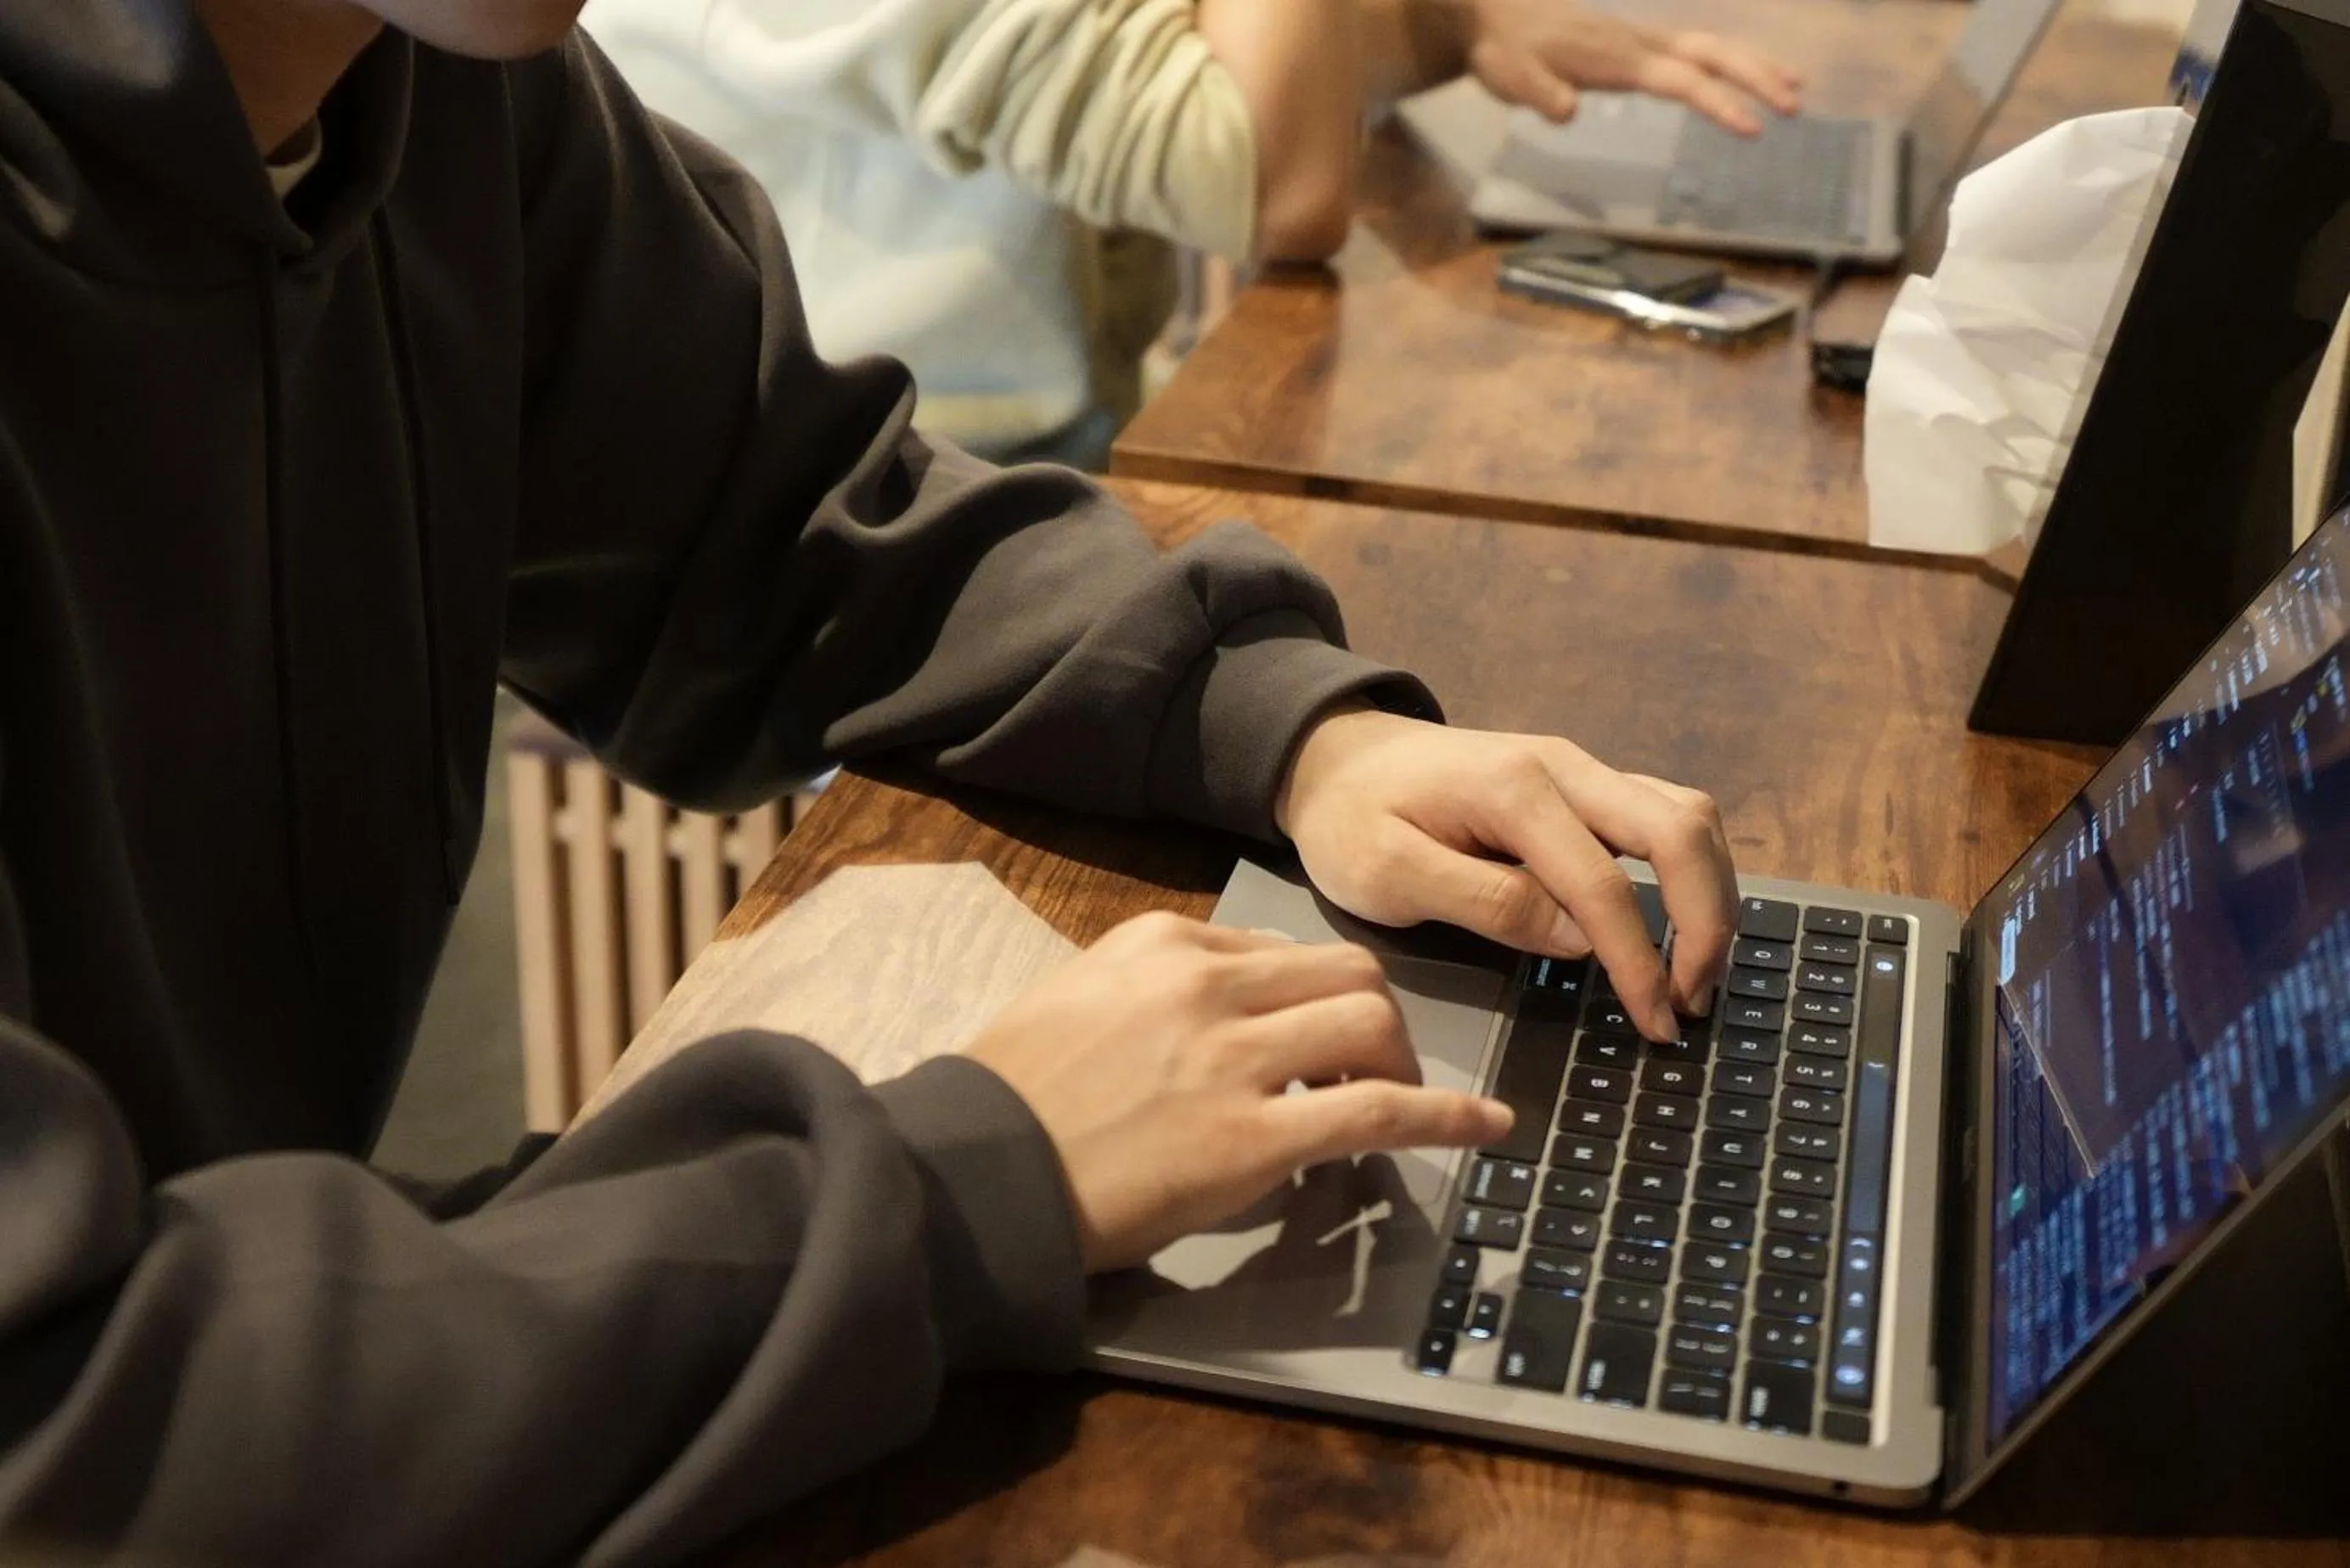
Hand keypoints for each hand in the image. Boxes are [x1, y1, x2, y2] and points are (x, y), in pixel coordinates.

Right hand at [964, 912, 1510, 1271]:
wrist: (977, 1170)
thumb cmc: (1015, 1095)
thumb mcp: (1081, 1000)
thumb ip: (1158, 990)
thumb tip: (1234, 1014)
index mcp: (1166, 944)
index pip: (1282, 950)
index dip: (1313, 998)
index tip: (1317, 1039)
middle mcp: (1209, 985)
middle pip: (1348, 973)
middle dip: (1375, 1020)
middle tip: (1369, 1070)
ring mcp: (1235, 1059)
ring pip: (1372, 1025)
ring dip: (1402, 1064)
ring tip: (1395, 1104)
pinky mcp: (1254, 1138)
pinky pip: (1381, 1112)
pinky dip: (1448, 1116)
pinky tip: (1485, 1127)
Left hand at [1275, 707, 1735, 1039]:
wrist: (1335, 756)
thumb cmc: (1350, 819)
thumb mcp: (1388, 874)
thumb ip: (1486, 903)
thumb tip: (1581, 942)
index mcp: (1515, 790)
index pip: (1604, 885)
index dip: (1640, 962)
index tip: (1656, 1023)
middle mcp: (1566, 766)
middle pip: (1679, 831)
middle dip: (1706, 922)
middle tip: (1694, 1002)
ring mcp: (1581, 770)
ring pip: (1686, 816)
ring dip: (1711, 894)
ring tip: (1699, 973)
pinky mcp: (1585, 784)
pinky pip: (1664, 817)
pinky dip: (1690, 873)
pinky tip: (1683, 926)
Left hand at [1450, 0, 1801, 135]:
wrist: (1492, 13)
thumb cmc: (1505, 50)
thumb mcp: (1513, 79)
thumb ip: (1542, 96)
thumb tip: (1567, 111)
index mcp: (1619, 57)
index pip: (1681, 81)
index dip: (1718, 104)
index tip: (1751, 128)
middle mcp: (1638, 43)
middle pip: (1711, 55)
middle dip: (1756, 77)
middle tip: (1795, 105)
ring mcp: (1639, 39)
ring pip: (1708, 46)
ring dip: (1752, 64)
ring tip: (1795, 87)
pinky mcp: (1634, 43)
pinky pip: (1691, 49)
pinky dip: (1725, 60)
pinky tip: (1740, 73)